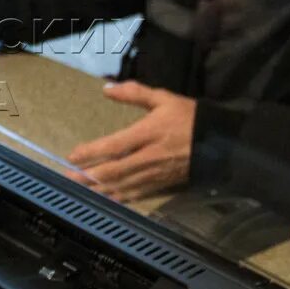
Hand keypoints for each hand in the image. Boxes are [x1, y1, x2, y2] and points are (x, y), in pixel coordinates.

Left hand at [67, 81, 195, 200]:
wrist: (221, 141)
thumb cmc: (189, 117)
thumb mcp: (164, 99)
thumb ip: (134, 93)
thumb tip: (107, 89)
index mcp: (148, 133)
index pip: (114, 145)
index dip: (91, 152)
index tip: (72, 156)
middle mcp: (149, 156)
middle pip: (114, 170)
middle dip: (89, 175)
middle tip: (68, 179)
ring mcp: (156, 173)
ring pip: (123, 184)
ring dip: (101, 189)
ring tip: (81, 191)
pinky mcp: (163, 183)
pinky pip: (138, 193)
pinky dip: (121, 197)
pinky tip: (108, 200)